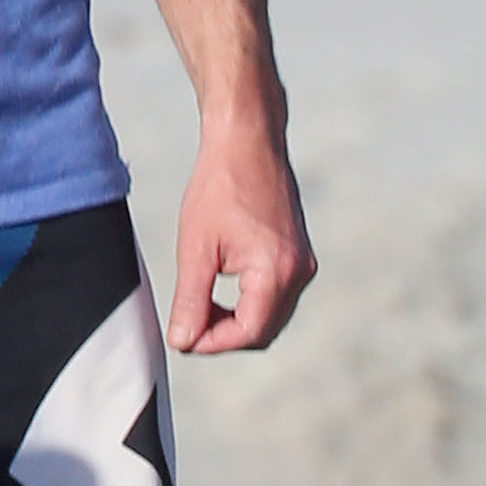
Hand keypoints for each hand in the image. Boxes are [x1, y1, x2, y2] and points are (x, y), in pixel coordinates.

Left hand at [165, 93, 313, 355]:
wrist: (247, 141)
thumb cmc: (220, 186)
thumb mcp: (196, 247)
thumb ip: (190, 299)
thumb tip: (183, 340)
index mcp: (276, 271)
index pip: (249, 332)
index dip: (213, 343)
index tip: (184, 339)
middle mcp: (298, 272)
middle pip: (263, 331)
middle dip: (224, 336)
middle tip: (188, 325)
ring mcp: (303, 264)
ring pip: (271, 316)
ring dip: (237, 321)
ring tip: (199, 307)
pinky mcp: (299, 255)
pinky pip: (277, 296)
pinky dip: (250, 304)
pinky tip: (220, 291)